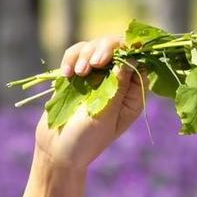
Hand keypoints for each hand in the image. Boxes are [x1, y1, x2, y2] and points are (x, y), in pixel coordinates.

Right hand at [34, 34, 148, 173]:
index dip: (130, 50)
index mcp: (132, 95)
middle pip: (117, 48)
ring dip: (86, 54)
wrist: (56, 151)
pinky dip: (71, 58)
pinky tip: (67, 74)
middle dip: (105, 49)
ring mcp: (96, 77)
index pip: (139, 62)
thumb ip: (118, 87)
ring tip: (78, 73)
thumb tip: (131, 58)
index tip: (117, 53)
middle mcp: (116, 82)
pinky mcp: (76, 75)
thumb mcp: (106, 114)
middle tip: (94, 63)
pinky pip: (76, 54)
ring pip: (95, 46)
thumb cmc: (87, 139)